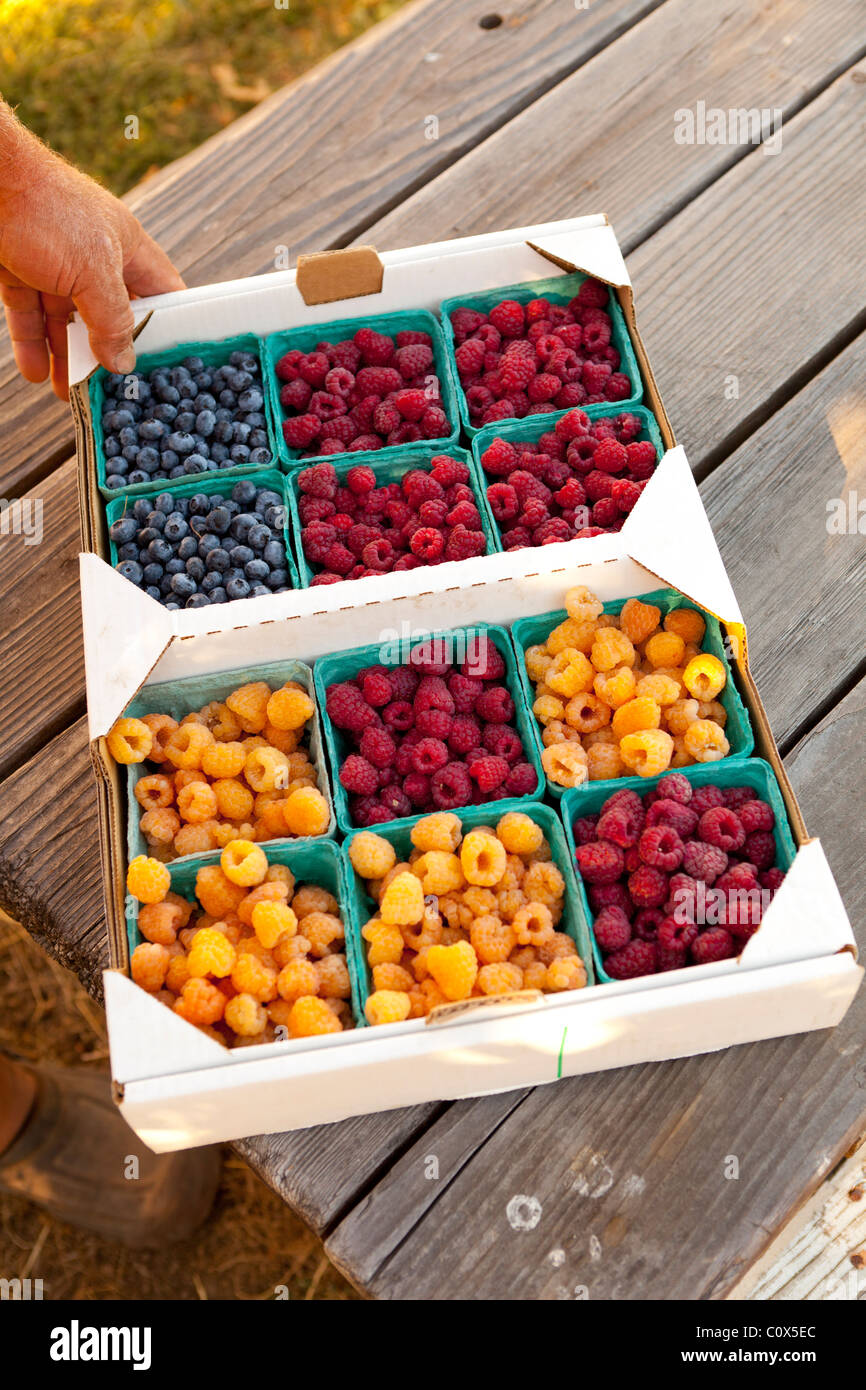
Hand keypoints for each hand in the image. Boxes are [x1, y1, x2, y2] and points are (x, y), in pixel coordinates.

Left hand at [0, 111, 184, 398]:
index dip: (169, 328)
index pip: (162, 295)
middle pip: (111, 316)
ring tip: (71, 393)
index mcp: (128, 250)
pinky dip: (34, 344)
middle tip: (113, 392)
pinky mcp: (20, 270)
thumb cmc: (46, 209)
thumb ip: (112, 321)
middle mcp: (96, 258)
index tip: (168, 366)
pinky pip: (31, 315)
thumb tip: (123, 363)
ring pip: (67, 322)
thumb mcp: (93, 272)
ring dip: (68, 357)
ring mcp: (56, 265)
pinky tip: (36, 372)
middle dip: (109, 354)